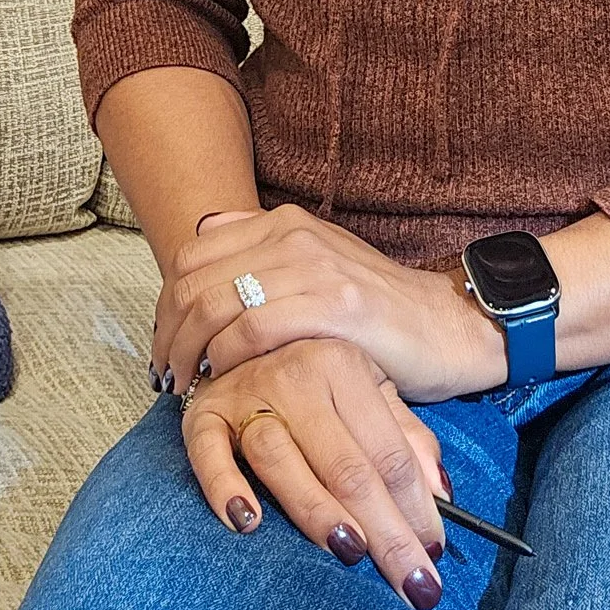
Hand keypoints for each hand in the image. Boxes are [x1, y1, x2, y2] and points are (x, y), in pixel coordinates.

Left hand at [153, 204, 505, 402]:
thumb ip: (261, 248)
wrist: (445, 326)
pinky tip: (224, 380)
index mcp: (282, 222)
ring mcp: (314, 267)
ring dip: (189, 353)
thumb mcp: (315, 264)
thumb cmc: (374, 310)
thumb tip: (202, 233)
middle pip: (194, 281)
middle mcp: (293, 235)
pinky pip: (255, 329)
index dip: (165, 305)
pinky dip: (228, 358)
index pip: (191, 255)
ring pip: (216, 305)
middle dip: (168, 334)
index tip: (164, 345)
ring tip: (186, 386)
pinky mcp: (334, 305)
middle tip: (166, 374)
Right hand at [180, 337, 448, 609]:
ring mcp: (247, 392)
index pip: (389, 452)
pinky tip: (246, 523)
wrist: (235, 331)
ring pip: (282, 459)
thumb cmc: (312, 377)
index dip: (417, 509)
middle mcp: (297, 373)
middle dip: (385, 533)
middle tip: (412, 587)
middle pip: (347, 466)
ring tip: (349, 553)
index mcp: (345, 365)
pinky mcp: (202, 415)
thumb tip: (442, 492)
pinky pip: (209, 454)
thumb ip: (406, 436)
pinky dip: (225, 487)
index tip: (435, 559)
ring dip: (315, 510)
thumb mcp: (368, 389)